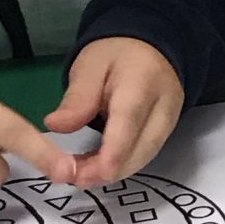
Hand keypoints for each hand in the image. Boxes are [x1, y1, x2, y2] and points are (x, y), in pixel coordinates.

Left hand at [46, 38, 183, 185]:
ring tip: (80, 174)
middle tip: (71, 177)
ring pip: (143, 158)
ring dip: (112, 171)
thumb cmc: (116, 54)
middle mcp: (163, 108)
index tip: (76, 175)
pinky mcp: (167, 131)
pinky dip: (121, 165)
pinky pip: (144, 154)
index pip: (126, 128)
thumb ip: (77, 98)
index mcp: (142, 85)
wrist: (151, 46)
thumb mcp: (90, 66)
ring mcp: (169, 122)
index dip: (104, 159)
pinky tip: (98, 167)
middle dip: (105, 171)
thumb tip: (55, 126)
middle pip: (139, 151)